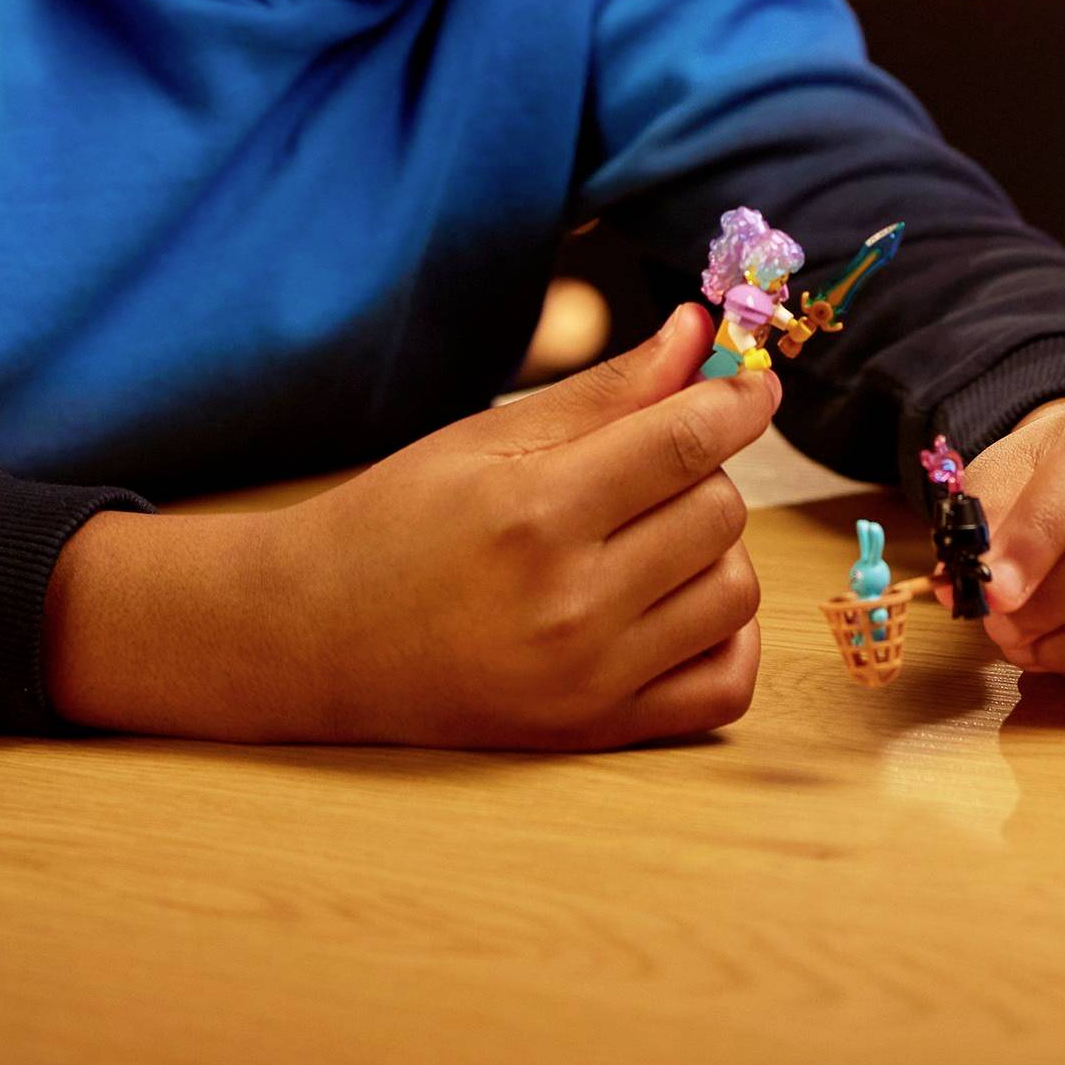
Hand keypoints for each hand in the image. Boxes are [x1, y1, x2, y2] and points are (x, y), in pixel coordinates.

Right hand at [254, 300, 774, 746]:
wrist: (312, 640)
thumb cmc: (400, 520)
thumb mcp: (493, 437)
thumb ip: (609, 388)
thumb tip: (700, 330)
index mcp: (535, 515)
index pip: (686, 443)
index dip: (737, 402)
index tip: (752, 387)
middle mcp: (568, 607)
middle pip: (720, 512)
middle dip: (705, 472)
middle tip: (653, 467)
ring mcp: (586, 682)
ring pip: (735, 591)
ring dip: (715, 551)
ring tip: (652, 536)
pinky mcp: (594, 734)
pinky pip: (726, 685)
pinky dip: (725, 636)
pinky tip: (678, 602)